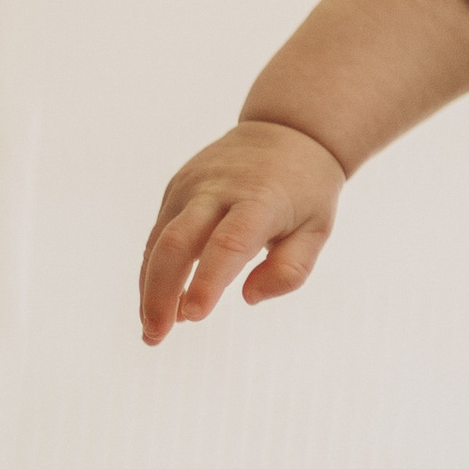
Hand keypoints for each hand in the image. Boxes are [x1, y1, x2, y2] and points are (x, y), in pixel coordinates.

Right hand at [140, 119, 346, 343]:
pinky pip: (158, 234)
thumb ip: (291, 269)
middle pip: (177, 242)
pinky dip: (153, 270)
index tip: (193, 316)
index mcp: (259, 199)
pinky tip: (158, 302)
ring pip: (158, 241)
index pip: (228, 243)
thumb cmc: (306, 191)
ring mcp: (191, 186)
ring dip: (150, 288)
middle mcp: (217, 189)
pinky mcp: (176, 188)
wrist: (287, 132)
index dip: (208, 280)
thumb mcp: (318, 230)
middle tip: (156, 336)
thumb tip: (248, 297)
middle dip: (161, 292)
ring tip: (153, 331)